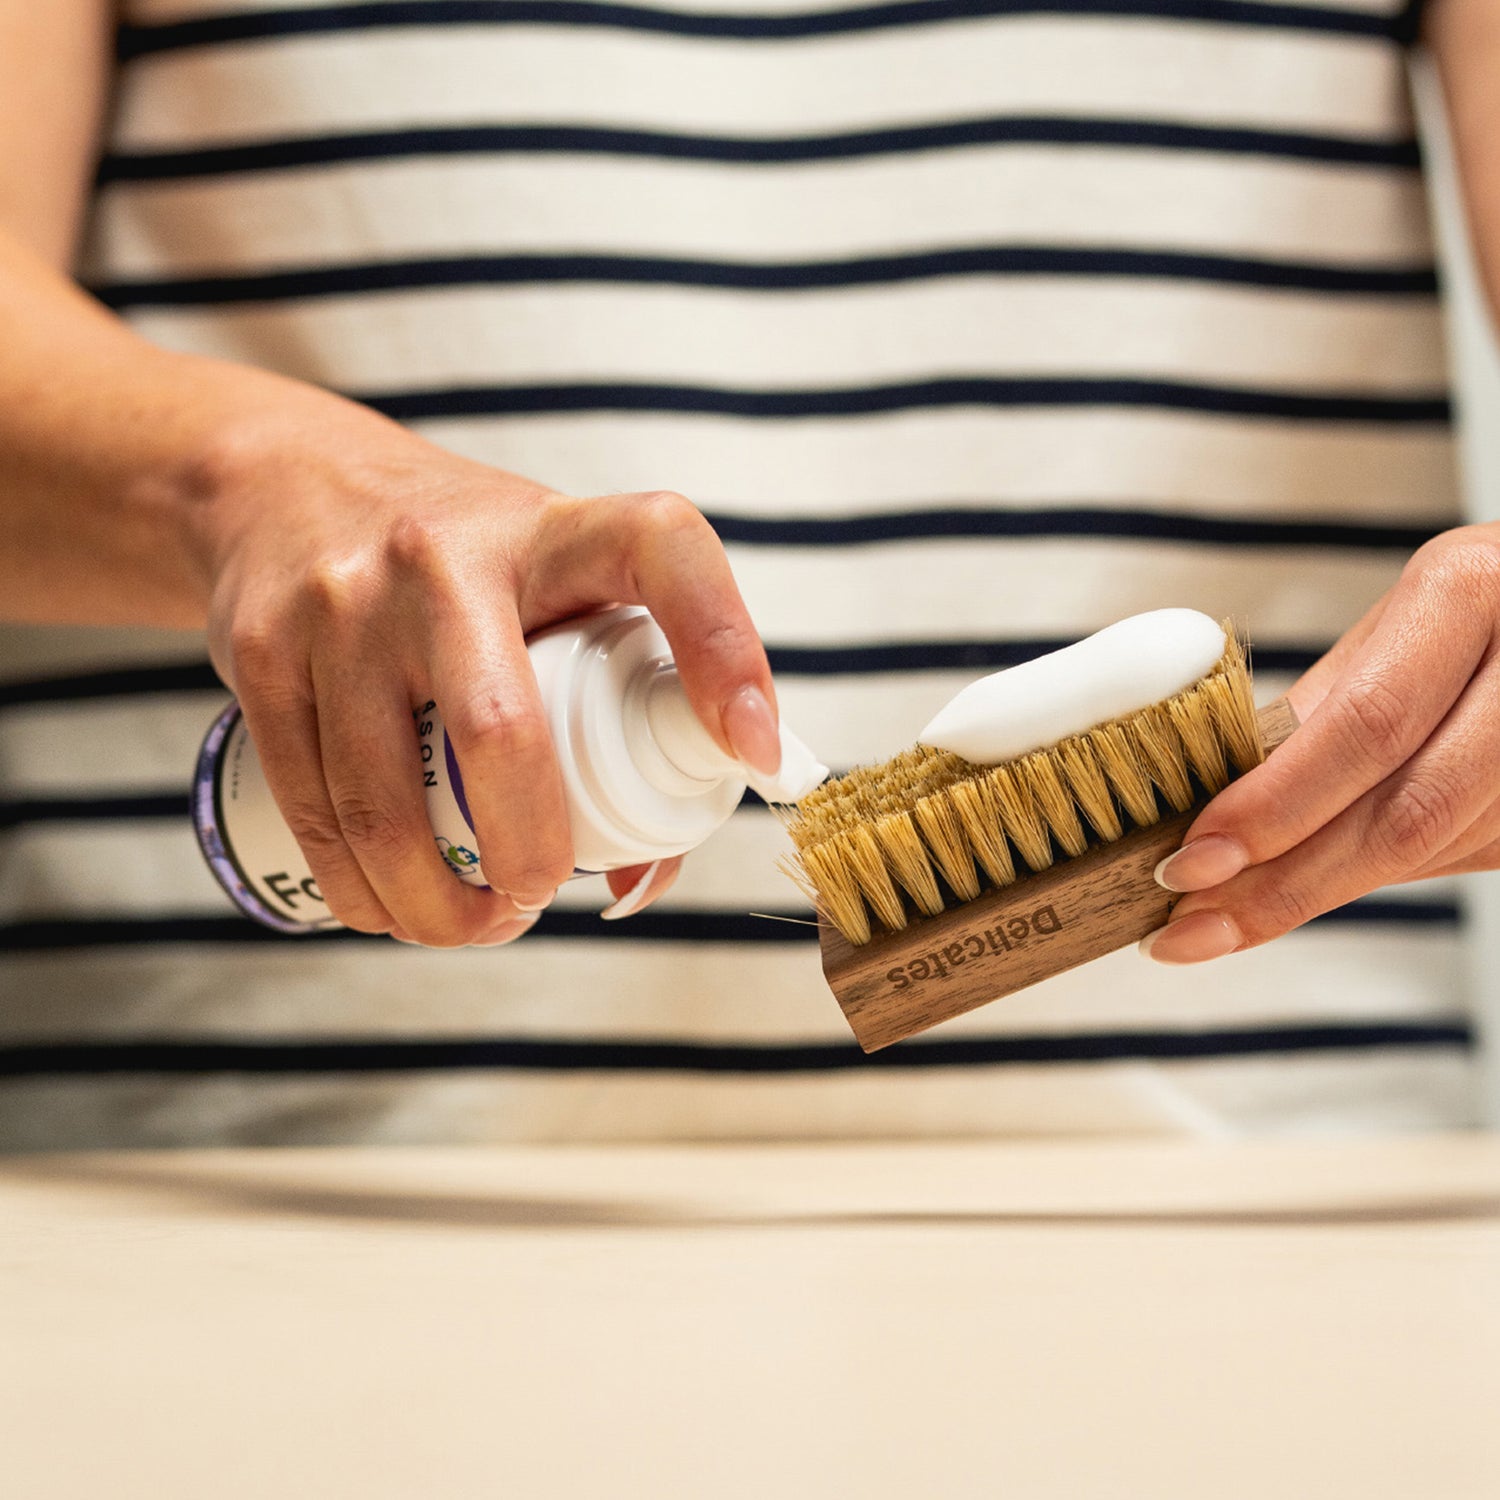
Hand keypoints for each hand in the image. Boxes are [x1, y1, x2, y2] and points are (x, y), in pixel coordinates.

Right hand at [198, 390, 776, 945]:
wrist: (290, 488)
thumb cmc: (469, 567)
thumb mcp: (554, 590)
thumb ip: (618, 708)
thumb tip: (638, 876)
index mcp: (555, 531)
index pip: (661, 550)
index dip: (723, 649)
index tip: (757, 751)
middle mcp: (446, 557)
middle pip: (500, 728)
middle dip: (529, 850)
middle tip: (539, 895)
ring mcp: (344, 602)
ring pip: (383, 796)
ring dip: (433, 902)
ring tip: (472, 925)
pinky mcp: (262, 650)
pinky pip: (312, 803)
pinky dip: (358, 887)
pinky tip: (389, 910)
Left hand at [1142, 525, 1499, 962]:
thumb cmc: (1470, 615)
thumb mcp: (1387, 629)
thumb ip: (1312, 712)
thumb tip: (1210, 807)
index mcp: (1467, 594)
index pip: (1366, 725)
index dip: (1275, 805)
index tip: (1192, 858)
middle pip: (1406, 812)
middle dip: (1282, 882)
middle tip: (1192, 923)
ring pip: (1431, 851)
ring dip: (1318, 891)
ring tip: (1227, 918)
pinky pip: (1456, 858)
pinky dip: (1370, 876)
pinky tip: (1311, 882)